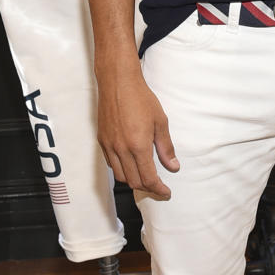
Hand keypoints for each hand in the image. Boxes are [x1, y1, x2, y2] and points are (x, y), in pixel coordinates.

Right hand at [96, 63, 178, 199]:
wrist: (117, 82)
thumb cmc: (141, 98)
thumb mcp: (160, 122)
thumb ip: (166, 147)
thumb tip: (173, 166)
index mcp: (138, 146)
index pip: (148, 179)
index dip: (158, 189)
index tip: (166, 192)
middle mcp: (121, 149)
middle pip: (133, 182)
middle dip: (148, 188)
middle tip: (158, 187)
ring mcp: (109, 146)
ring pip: (120, 176)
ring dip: (133, 180)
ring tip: (145, 176)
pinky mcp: (101, 140)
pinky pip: (111, 163)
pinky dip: (121, 169)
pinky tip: (130, 163)